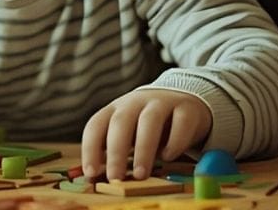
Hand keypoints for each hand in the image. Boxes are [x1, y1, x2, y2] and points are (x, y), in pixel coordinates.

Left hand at [82, 89, 211, 181]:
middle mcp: (136, 102)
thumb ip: (114, 151)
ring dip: (143, 149)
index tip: (91, 172)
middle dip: (116, 151)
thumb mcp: (128, 132)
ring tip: (140, 174)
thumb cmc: (147, 124)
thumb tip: (96, 177)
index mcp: (117, 108)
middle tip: (115, 176)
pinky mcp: (187, 108)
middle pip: (121, 122)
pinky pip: (181, 123)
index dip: (90, 148)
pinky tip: (168, 157)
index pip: (96, 125)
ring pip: (149, 121)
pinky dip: (174, 142)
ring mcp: (162, 102)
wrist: (183, 100)